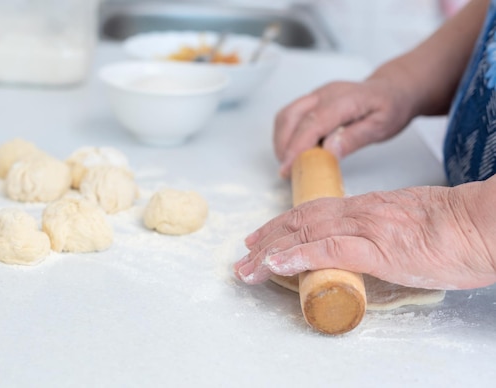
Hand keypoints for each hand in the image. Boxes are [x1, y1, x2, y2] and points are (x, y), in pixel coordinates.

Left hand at [233, 182, 495, 289]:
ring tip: (248, 266)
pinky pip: (329, 250)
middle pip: (300, 221)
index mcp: (365, 207)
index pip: (313, 212)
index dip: (283, 225)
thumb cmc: (453, 228)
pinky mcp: (378, 248)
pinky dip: (298, 256)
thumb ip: (380, 233)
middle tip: (243, 256)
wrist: (482, 224)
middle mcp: (358, 212)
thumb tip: (363, 248)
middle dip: (267, 239)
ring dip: (272, 252)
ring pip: (306, 234)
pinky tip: (277, 264)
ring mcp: (366, 229)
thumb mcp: (407, 225)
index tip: (263, 238)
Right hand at [274, 77, 414, 177]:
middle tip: (286, 170)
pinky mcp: (311, 100)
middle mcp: (326, 93)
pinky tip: (294, 150)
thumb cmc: (390, 107)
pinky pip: (290, 115)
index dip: (297, 146)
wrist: (392, 89)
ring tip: (289, 162)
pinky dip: (285, 134)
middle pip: (292, 116)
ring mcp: (316, 95)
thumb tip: (329, 150)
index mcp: (345, 99)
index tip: (288, 167)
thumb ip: (355, 138)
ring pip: (286, 114)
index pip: (313, 122)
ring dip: (281, 140)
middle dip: (283, 145)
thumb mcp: (381, 127)